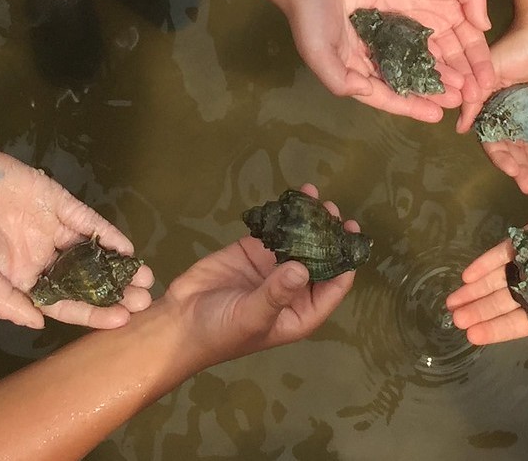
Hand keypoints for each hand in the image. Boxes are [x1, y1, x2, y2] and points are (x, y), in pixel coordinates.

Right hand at [0, 148, 152, 329]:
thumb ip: (6, 303)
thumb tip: (39, 324)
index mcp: (24, 280)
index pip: (65, 302)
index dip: (93, 313)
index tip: (122, 321)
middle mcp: (44, 257)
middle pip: (86, 279)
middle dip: (116, 291)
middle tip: (145, 300)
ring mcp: (53, 230)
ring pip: (93, 252)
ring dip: (118, 265)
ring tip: (145, 279)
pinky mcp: (58, 203)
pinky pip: (87, 221)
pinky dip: (107, 234)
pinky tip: (125, 249)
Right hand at [162, 184, 356, 367]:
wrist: (178, 323)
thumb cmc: (221, 331)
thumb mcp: (252, 316)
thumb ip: (277, 293)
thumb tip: (304, 268)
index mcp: (300, 312)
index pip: (334, 286)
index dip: (345, 262)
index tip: (349, 235)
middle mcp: (292, 288)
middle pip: (320, 258)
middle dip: (327, 234)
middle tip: (331, 210)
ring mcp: (271, 268)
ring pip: (298, 240)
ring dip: (307, 220)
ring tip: (313, 196)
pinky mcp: (251, 252)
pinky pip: (273, 231)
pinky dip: (281, 215)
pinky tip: (289, 198)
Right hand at [275, 0, 449, 122]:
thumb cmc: (309, 13)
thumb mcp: (317, 51)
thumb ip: (339, 78)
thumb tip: (366, 92)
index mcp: (350, 71)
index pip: (384, 96)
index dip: (410, 107)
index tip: (437, 115)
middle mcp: (365, 58)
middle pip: (402, 81)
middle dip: (428, 92)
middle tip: (458, 99)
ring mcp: (376, 37)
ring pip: (410, 60)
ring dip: (432, 71)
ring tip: (459, 79)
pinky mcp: (384, 16)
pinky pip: (410, 36)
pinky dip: (427, 46)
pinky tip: (448, 49)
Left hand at [344, 0, 495, 115]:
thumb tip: (486, 28)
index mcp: (455, 10)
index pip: (472, 43)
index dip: (481, 64)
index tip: (489, 84)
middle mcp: (436, 25)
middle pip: (453, 58)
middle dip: (465, 80)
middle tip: (471, 102)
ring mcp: (412, 30)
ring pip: (431, 62)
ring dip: (442, 81)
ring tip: (449, 102)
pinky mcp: (389, 31)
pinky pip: (404, 56)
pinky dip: (413, 73)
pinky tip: (419, 90)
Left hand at [446, 205, 527, 386]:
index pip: (517, 323)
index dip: (494, 329)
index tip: (472, 336)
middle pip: (501, 302)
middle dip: (478, 311)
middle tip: (454, 320)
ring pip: (496, 279)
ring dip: (474, 291)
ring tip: (452, 301)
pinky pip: (501, 253)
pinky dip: (484, 264)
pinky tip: (467, 275)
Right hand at [474, 28, 527, 199]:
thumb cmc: (520, 44)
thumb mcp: (493, 69)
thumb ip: (477, 98)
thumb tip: (458, 128)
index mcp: (493, 101)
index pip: (494, 136)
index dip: (500, 156)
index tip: (510, 170)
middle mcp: (512, 110)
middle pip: (514, 147)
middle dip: (520, 169)